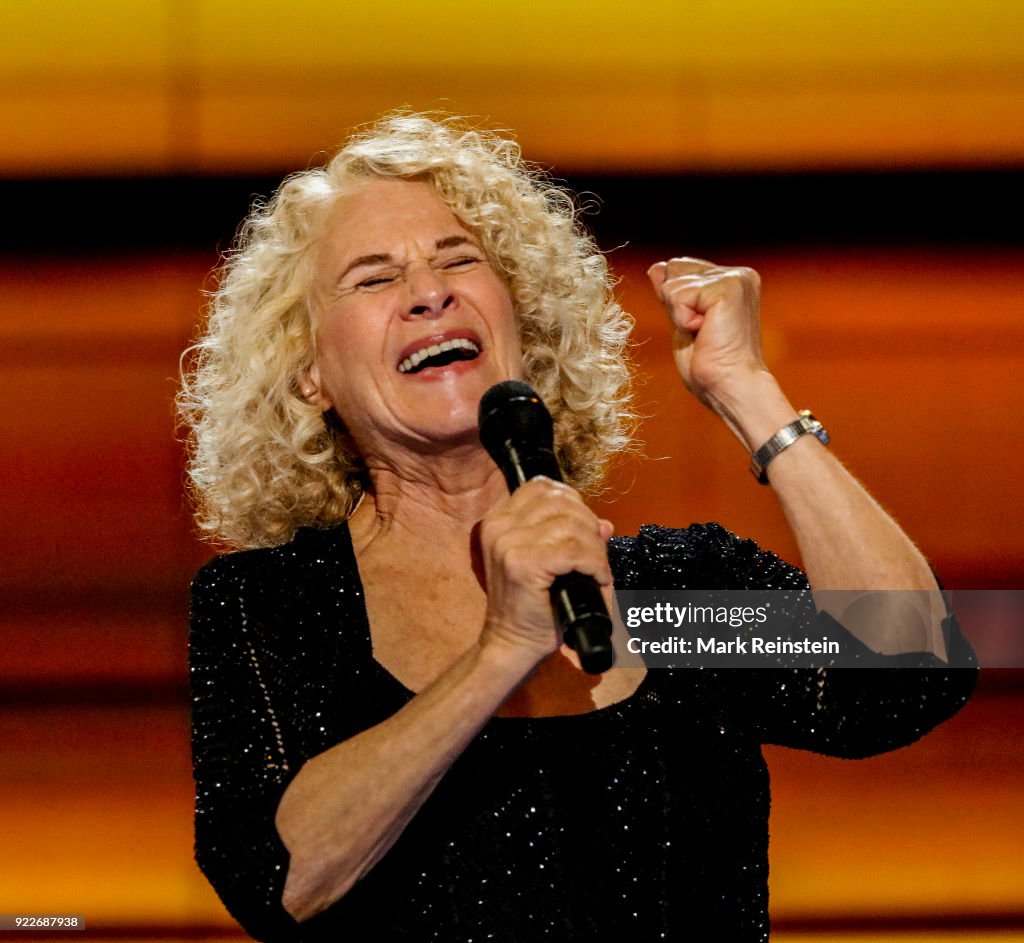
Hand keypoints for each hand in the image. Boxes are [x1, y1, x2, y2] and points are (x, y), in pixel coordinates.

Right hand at [477, 478, 613, 665]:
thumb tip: (605, 524)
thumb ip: (574, 537)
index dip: (573, 503)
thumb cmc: (532, 606)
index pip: (543, 487)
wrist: (513, 644)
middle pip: (561, 502)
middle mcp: (499, 526)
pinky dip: (595, 564)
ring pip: (572, 525)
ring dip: (595, 548)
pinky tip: (597, 579)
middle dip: (589, 526)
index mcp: (499, 519)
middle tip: (595, 556)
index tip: (584, 530)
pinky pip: (575, 550)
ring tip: (596, 570)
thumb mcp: (549, 562)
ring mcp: (508, 543)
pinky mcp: (522, 564)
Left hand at [647, 257, 766, 407]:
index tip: (699, 328)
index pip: (680, 267)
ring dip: (679, 316)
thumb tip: (655, 267)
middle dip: (675, 304)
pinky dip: (682, 320)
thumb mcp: (682, 322)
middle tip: (701, 332)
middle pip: (674, 267)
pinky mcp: (728, 287)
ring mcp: (735, 278)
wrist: (729, 386)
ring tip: (705, 334)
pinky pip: (678, 295)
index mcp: (731, 280)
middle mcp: (737, 274)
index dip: (675, 301)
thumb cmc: (709, 365)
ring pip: (673, 283)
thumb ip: (673, 295)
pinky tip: (705, 332)